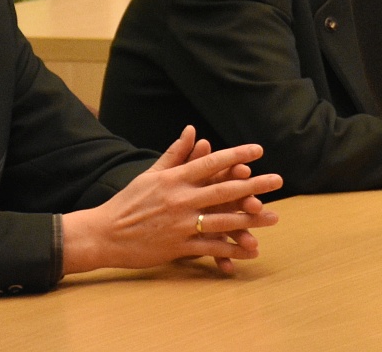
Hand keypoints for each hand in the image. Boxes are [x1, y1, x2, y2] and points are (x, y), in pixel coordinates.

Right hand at [61, 126, 282, 276]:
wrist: (102, 235)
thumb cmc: (128, 202)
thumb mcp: (150, 175)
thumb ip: (175, 154)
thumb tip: (192, 130)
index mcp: (174, 179)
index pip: (211, 163)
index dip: (236, 154)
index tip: (258, 150)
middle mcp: (180, 199)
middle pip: (224, 190)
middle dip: (254, 185)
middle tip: (278, 180)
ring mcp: (180, 224)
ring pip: (222, 220)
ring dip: (250, 219)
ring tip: (272, 217)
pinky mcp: (177, 247)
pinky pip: (210, 248)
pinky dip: (231, 250)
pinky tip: (249, 250)